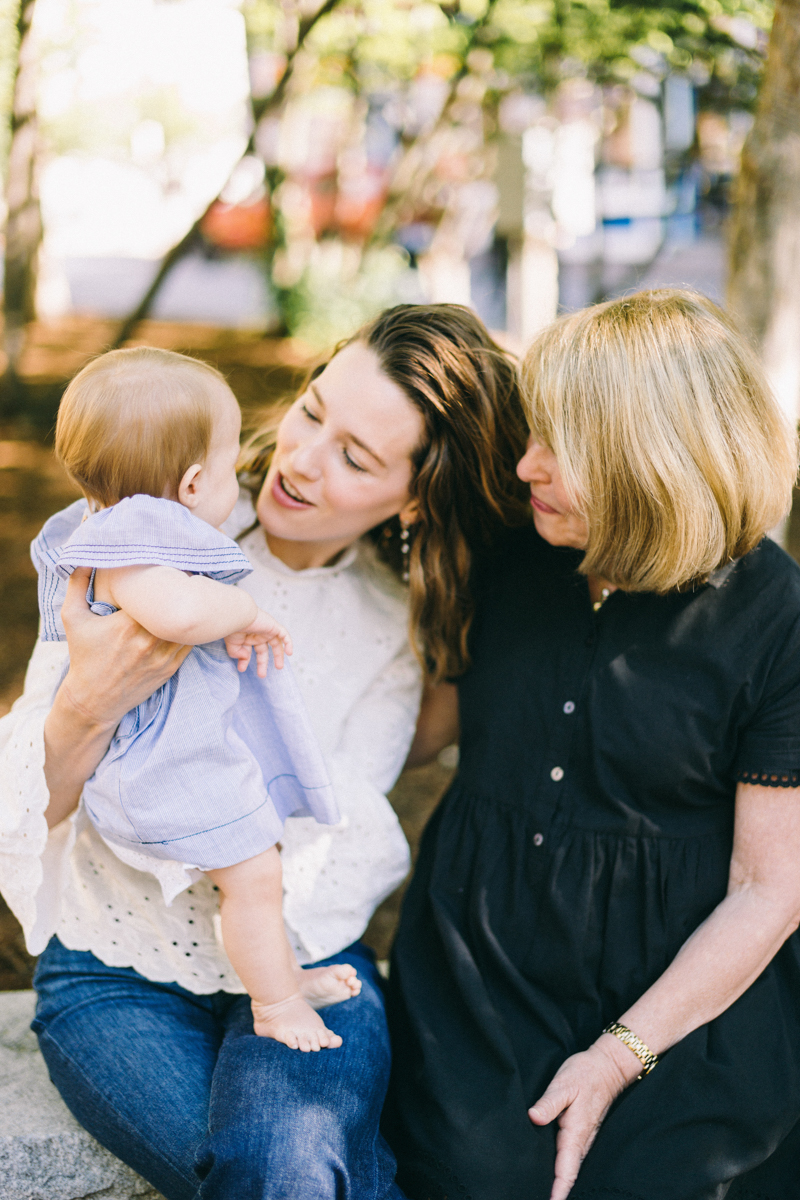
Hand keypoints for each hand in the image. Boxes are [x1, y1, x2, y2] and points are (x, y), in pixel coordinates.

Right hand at [59, 566, 191, 728]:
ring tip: (193, 594)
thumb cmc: (83, 656)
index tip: (170, 567)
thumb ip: (76, 586)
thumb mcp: (73, 619)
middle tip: (187, 575)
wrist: (94, 700)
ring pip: (188, 626)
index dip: (166, 579)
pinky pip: (190, 643)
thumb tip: (85, 559)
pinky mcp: (171, 667)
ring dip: (191, 611)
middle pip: (176, 608)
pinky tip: (191, 618)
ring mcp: (163, 655)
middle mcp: (148, 640)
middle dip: (182, 591)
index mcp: (127, 624)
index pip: (156, 594)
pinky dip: (192, 630)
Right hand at [224, 607, 292, 677]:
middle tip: (261, 675)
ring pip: (275, 644)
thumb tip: (245, 658)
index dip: (244, 661)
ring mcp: (266, 630)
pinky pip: (284, 635)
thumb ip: (237, 653)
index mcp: (246, 636)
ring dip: (278, 656)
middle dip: (262, 663)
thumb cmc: (233, 627)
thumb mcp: (232, 644)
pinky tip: (289, 653)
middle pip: (262, 650)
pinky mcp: (273, 627)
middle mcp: (256, 634)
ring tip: (279, 668)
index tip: (241, 669)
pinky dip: (288, 643)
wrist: (239, 615)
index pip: (248, 650)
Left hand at [528, 1036, 638, 1199]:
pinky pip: (571, 1158)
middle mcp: (581, 1141)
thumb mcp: (564, 1083)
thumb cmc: (584, 1074)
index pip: (566, 1169)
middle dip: (557, 1192)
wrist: (607, 1067)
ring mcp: (583, 1138)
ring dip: (559, 1183)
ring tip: (542, 1194)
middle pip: (569, 1175)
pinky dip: (563, 1171)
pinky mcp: (582, 1133)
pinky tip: (553, 1174)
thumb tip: (533, 1117)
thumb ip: (549, 1102)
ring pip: (570, 1168)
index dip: (558, 1190)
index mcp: (575, 1132)